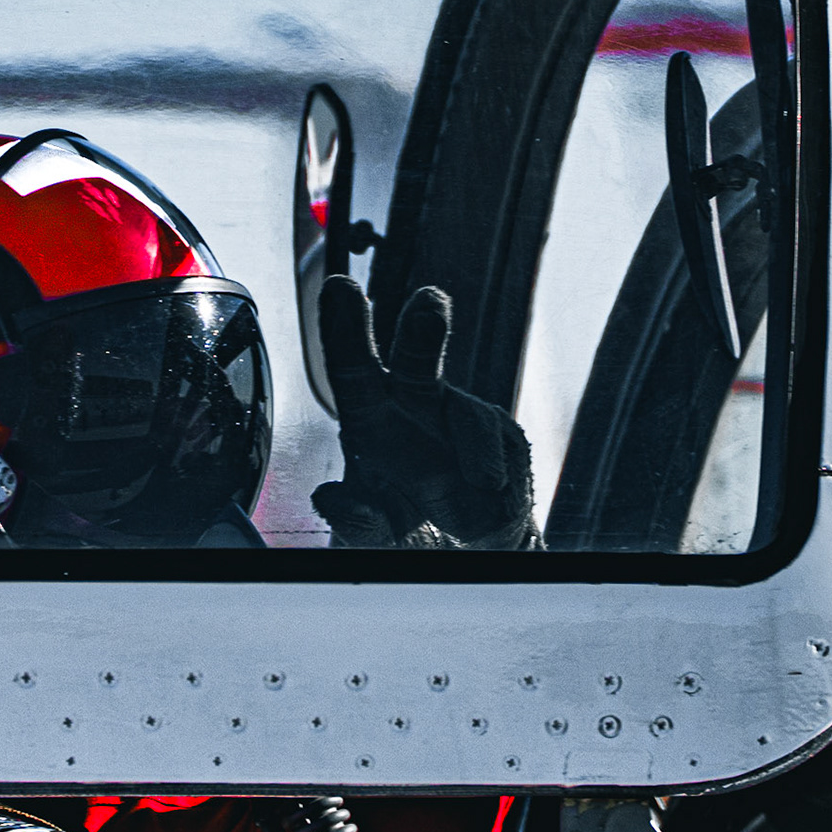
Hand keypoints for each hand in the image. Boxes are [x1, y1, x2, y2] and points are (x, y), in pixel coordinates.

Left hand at [310, 276, 539, 549]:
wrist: (463, 542)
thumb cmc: (404, 517)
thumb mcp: (371, 525)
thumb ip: (352, 516)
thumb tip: (328, 499)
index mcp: (371, 414)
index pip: (353, 367)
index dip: (344, 329)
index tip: (341, 289)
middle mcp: (415, 401)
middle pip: (416, 357)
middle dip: (424, 326)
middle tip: (430, 301)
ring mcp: (460, 414)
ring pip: (472, 416)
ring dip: (477, 445)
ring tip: (482, 483)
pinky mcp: (501, 432)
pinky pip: (503, 446)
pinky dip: (500, 473)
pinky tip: (494, 492)